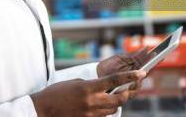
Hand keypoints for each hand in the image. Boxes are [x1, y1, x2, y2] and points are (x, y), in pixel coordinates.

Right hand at [31, 70, 145, 116]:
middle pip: (120, 99)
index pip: (115, 80)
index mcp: (88, 88)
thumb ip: (91, 85)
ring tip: (109, 97)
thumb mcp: (75, 82)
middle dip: (126, 93)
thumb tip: (103, 87)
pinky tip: (98, 106)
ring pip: (114, 109)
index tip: (141, 72)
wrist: (43, 109)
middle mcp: (92, 102)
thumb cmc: (56, 93)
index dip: (130, 76)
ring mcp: (91, 114)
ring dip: (115, 103)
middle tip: (127, 88)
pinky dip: (105, 111)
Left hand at [96, 48, 152, 98]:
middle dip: (147, 69)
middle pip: (146, 74)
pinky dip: (131, 88)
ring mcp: (132, 85)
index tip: (160, 55)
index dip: (155, 60)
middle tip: (148, 64)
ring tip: (138, 73)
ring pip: (139, 83)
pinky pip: (132, 92)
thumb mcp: (121, 58)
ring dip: (138, 79)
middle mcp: (136, 76)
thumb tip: (147, 48)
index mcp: (135, 66)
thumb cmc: (109, 65)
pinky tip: (129, 84)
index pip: (148, 63)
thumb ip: (134, 56)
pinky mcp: (127, 94)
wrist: (97, 75)